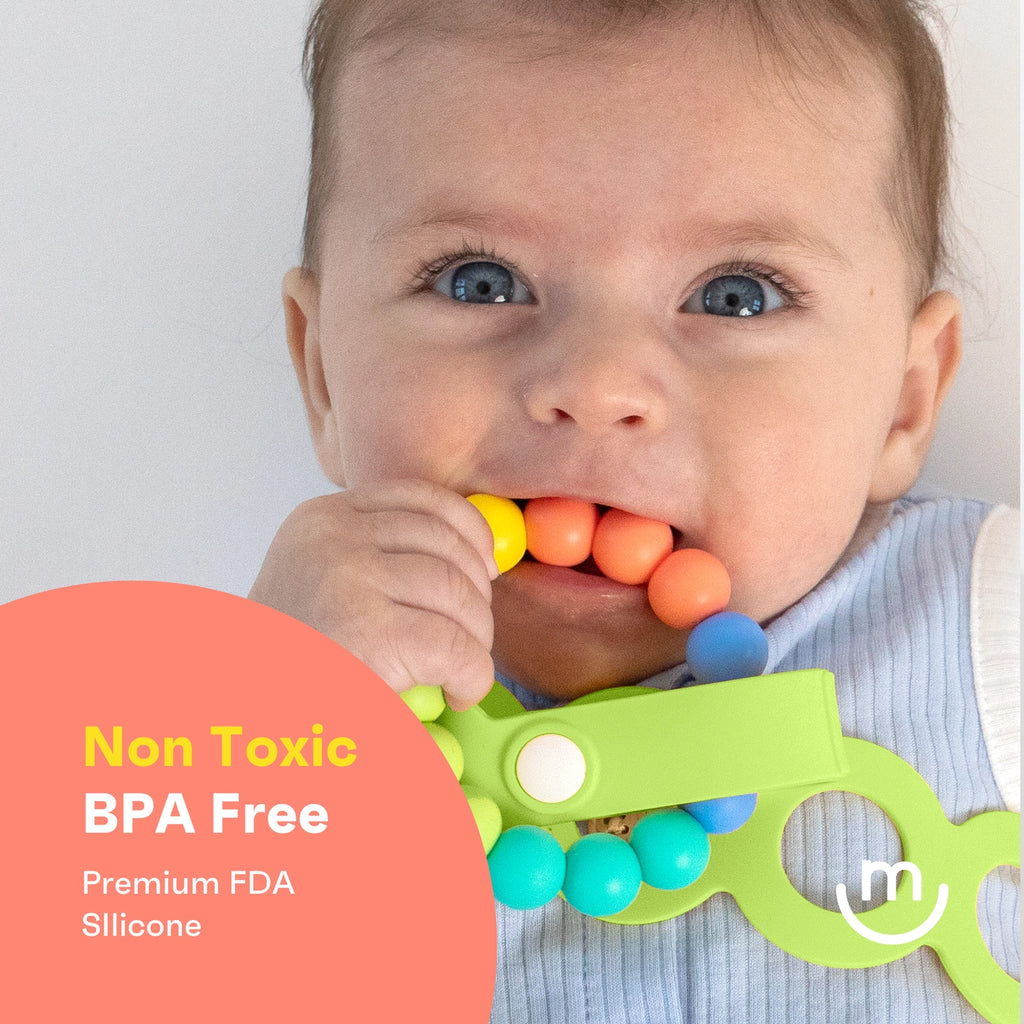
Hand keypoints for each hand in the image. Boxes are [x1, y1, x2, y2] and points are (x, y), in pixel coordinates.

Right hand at [249, 480, 499, 709]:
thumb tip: (480, 555)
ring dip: (476, 639)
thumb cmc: (288, 666)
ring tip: (456, 672)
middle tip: (470, 639)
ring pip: (458, 593)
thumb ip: (382, 560)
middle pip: (446, 544)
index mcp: (321, 519)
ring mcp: (349, 579)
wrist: (235, 722)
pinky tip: (458, 693)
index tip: (487, 567)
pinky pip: (457, 646)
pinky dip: (472, 675)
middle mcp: (333, 536)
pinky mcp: (370, 634)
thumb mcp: (323, 587)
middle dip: (476, 595)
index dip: (468, 531)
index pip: (420, 498)